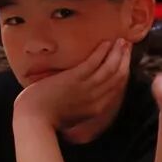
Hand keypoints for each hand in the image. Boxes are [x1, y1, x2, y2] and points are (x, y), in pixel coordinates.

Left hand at [14, 38, 129, 130]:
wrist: (34, 119)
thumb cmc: (46, 117)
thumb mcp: (71, 115)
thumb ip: (81, 105)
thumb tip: (83, 93)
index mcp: (96, 108)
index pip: (117, 88)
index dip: (124, 72)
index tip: (126, 60)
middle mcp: (96, 98)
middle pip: (117, 76)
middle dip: (125, 59)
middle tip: (128, 45)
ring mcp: (86, 88)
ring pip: (110, 68)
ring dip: (117, 53)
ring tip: (121, 41)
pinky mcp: (74, 79)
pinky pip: (93, 63)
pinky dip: (102, 52)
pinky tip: (105, 43)